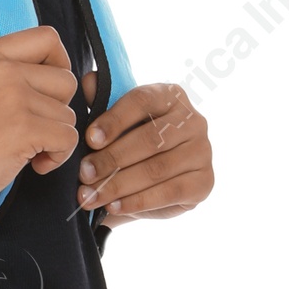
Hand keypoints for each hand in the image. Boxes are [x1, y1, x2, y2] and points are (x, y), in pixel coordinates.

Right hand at [0, 26, 79, 219]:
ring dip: (55, 138)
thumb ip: (8, 74)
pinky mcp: (24, 129)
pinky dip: (57, 157)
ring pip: (68, 114)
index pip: (48, 37)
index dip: (60, 64)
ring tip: (27, 151)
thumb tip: (59, 76)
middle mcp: (1, 69)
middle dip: (58, 109)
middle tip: (34, 129)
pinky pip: (67, 138)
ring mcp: (13, 97)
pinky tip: (35, 164)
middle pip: (66, 80)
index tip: (48, 92)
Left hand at [76, 82, 212, 222]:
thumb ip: (102, 99)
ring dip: (118, 185)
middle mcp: (194, 120)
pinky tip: (114, 206)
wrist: (149, 182)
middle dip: (111, 159)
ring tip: (91, 195)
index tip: (90, 139)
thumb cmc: (129, 142)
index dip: (114, 120)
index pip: (142, 101)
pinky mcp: (204, 182)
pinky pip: (168, 193)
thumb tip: (89, 82)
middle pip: (150, 138)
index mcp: (171, 96)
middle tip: (84, 174)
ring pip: (157, 169)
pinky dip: (137, 202)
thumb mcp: (115, 121)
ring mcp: (203, 152)